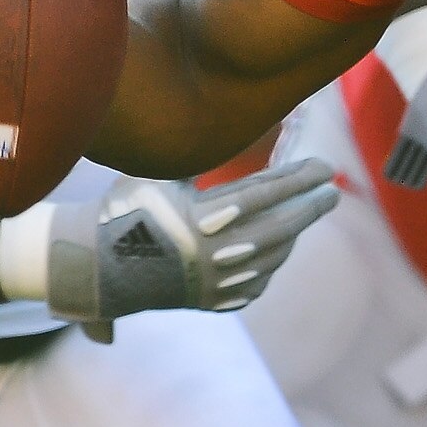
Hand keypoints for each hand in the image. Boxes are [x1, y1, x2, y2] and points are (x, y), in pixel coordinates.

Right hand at [46, 160, 340, 317]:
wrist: (96, 269)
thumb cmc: (125, 211)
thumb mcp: (159, 176)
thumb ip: (197, 159)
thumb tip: (230, 124)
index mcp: (202, 217)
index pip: (266, 192)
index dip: (299, 178)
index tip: (324, 166)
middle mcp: (215, 254)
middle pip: (280, 227)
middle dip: (310, 206)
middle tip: (331, 192)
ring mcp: (217, 283)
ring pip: (273, 256)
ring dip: (294, 233)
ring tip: (307, 213)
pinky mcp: (214, 302)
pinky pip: (256, 281)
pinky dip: (271, 263)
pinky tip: (278, 248)